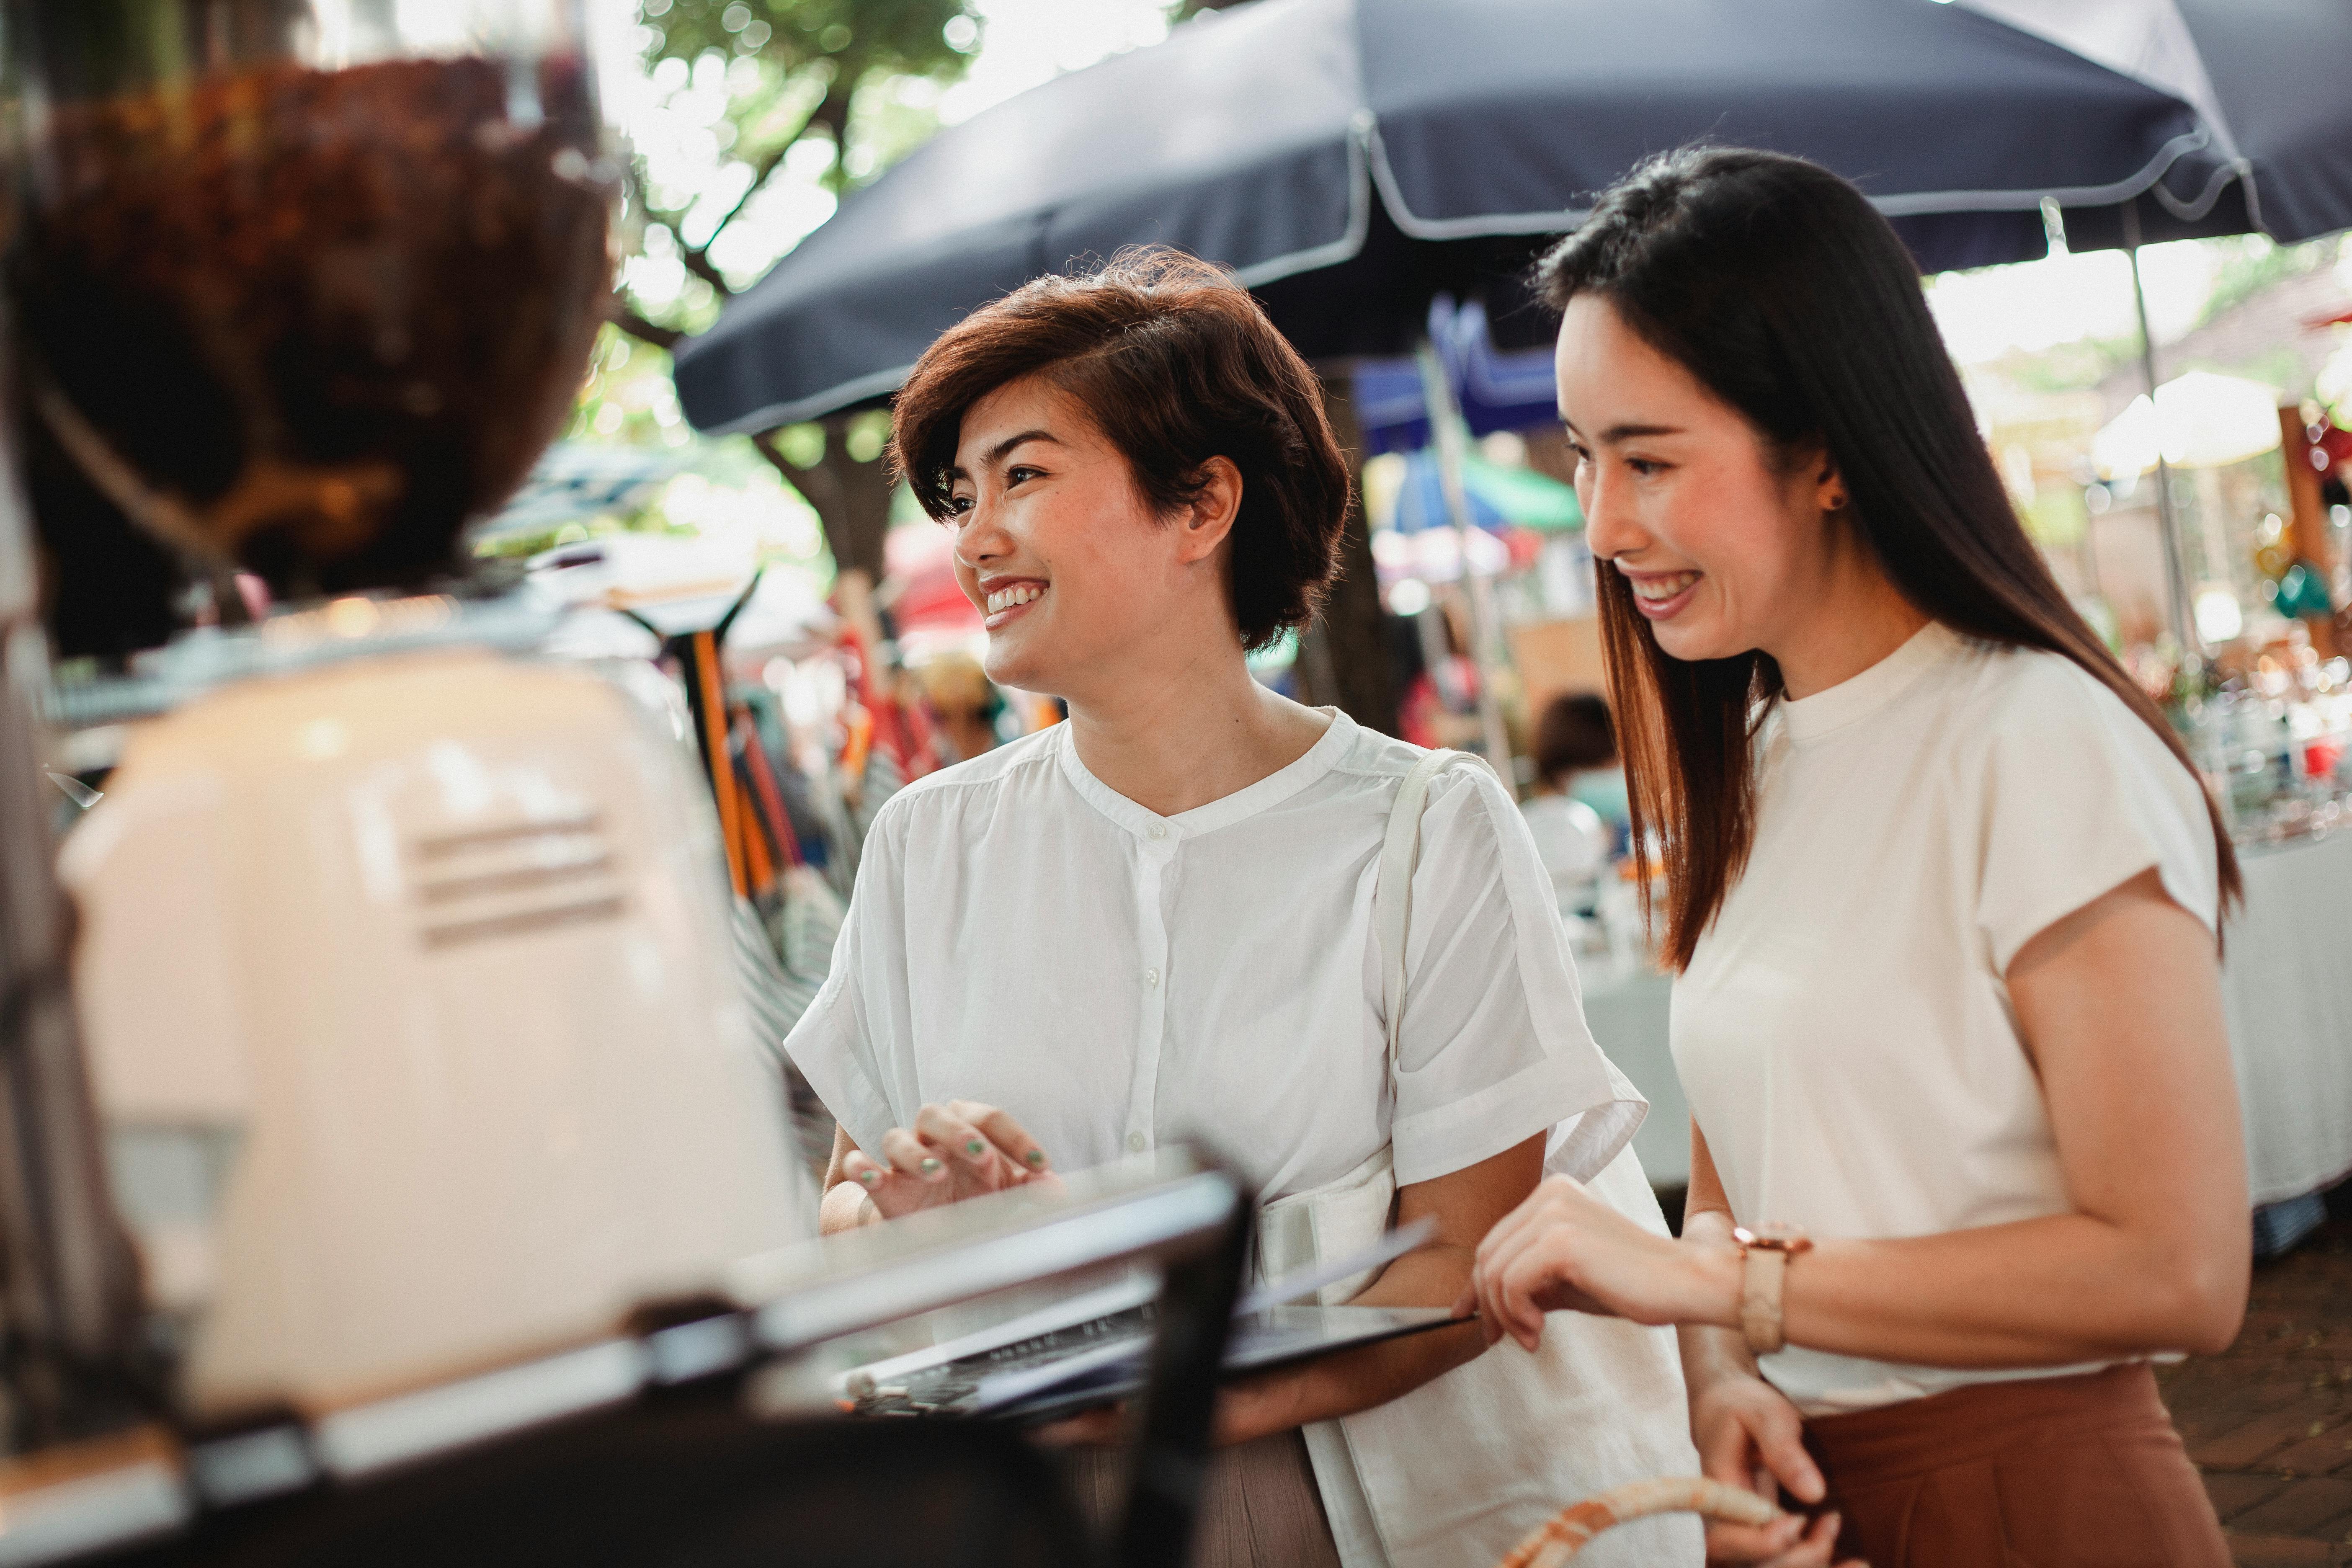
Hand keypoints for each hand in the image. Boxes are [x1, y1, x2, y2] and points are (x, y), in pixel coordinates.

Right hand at [838, 1100, 1053, 1218]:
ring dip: (916, 1153)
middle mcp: (933, 1137)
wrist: (937, 1228)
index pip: (990, 1117)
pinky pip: (860, 1166)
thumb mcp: (1007, 1193)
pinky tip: (874, 1178)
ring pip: (897, 1137)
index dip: (1018, 1139)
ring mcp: (904, 1160)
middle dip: (959, 1131)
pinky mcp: (882, 1186)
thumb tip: (1057, 1188)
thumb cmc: (974, 1197)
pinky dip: (863, 1169)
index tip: (1042, 1165)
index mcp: (968, 1128)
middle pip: (936, 1113)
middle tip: (982, 1155)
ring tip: (938, 1172)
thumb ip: (1031, 1187)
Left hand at [1455, 1174, 1740, 1347]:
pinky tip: (1538, 1332)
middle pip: (1488, 1255)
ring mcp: (1555, 1213)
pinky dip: (1516, 1314)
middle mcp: (1549, 1194)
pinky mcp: (1561, 1241)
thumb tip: (1481, 1302)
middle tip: (1500, 1339)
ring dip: (1504, 1316)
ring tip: (1529, 1339)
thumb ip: (1529, 1278)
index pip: (1496, 1240)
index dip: (1478, 1284)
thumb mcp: (1568, 1278)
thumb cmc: (1632, 1285)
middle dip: (1487, 1304)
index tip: (1477, 1319)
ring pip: (1494, 1271)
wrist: (1686, 1285)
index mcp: (1551, 1194)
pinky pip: (1512, 1283)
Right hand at [1690, 1369, 1855, 1565]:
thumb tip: (1814, 1494)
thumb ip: (1784, 1450)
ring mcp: (1743, 1535)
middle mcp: (1725, 1523)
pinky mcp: (1765, 1538)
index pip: (1726, 1540)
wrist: (1728, 1409)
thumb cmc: (1744, 1406)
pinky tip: (1854, 1565)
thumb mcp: (1765, 1415)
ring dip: (1814, 1567)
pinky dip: (1821, 1567)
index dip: (1764, 1543)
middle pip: (1754, 1565)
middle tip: (1833, 1521)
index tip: (1799, 1520)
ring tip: (1857, 1560)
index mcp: (1715, 1493)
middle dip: (1801, 1558)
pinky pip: (1785, 1564)